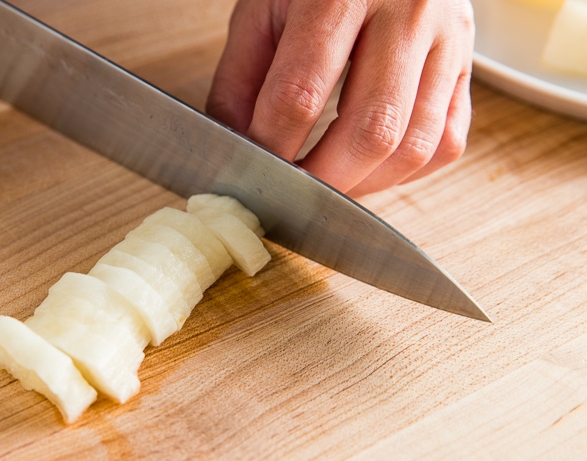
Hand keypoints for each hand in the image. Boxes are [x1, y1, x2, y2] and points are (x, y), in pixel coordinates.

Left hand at [206, 0, 474, 196]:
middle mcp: (408, 12)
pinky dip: (403, 173)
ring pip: (415, 147)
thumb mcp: (261, 9)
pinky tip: (368, 169)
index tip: (252, 172)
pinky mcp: (468, 65)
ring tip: (326, 186)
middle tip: (290, 197)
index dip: (271, 147)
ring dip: (363, 185)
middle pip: (371, 131)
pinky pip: (447, 143)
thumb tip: (237, 151)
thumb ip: (240, 81)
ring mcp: (449, 39)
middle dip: (323, 181)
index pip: (301, 95)